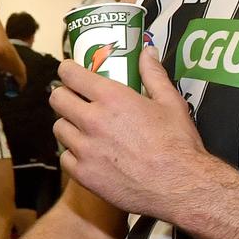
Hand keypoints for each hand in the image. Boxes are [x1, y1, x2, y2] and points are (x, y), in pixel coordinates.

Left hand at [51, 47, 212, 218]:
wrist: (181, 187)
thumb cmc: (178, 143)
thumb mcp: (170, 102)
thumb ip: (153, 74)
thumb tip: (147, 51)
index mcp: (111, 98)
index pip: (70, 74)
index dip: (68, 70)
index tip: (71, 73)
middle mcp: (92, 120)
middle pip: (57, 99)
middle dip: (65, 95)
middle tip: (76, 100)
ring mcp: (85, 149)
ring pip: (59, 128)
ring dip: (68, 125)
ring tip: (83, 129)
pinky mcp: (84, 175)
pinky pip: (64, 158)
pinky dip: (73, 155)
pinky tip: (88, 154)